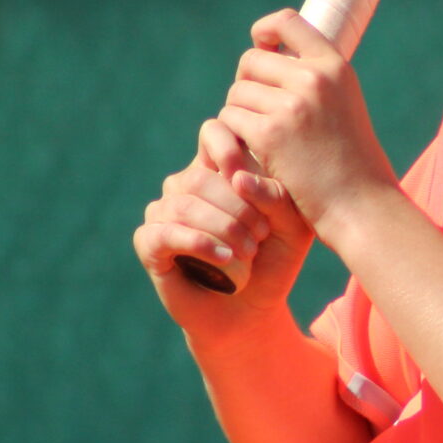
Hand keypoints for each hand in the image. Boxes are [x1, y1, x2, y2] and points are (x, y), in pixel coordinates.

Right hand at [133, 117, 313, 327]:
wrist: (254, 309)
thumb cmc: (274, 261)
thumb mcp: (292, 226)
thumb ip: (277, 197)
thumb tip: (238, 178)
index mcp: (219, 169)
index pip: (214, 132)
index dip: (230, 147)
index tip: (253, 178)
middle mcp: (186, 185)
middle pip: (199, 175)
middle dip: (236, 206)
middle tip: (262, 234)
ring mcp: (164, 212)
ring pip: (183, 204)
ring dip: (222, 228)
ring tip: (248, 252)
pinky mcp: (150, 244)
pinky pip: (164, 233)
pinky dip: (197, 243)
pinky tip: (223, 258)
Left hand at [215, 9, 399, 233]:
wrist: (361, 203)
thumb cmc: (351, 160)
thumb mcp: (343, 105)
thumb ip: (314, 79)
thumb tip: (268, 52)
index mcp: (335, 66)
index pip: (287, 22)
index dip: (265, 31)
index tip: (261, 46)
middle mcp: (314, 78)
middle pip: (251, 61)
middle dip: (247, 85)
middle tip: (259, 114)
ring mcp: (291, 105)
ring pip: (236, 93)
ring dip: (239, 115)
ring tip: (262, 140)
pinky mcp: (270, 134)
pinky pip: (230, 120)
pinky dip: (234, 138)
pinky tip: (253, 155)